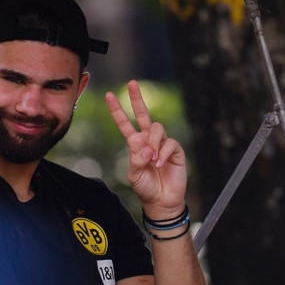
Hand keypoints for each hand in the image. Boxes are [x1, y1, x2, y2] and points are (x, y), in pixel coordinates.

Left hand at [105, 80, 186, 216]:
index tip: (109, 95)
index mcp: (134, 144)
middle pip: (143, 114)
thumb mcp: (134, 175)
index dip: (117, 110)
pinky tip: (160, 165)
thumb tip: (147, 149)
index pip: (124, 123)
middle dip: (137, 98)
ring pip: (157, 128)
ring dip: (153, 143)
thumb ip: (137, 161)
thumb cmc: (145, 187)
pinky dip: (163, 154)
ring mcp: (162, 144)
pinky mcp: (175, 150)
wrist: (161, 200)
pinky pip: (169, 143)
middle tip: (131, 83)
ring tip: (152, 160)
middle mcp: (148, 140)